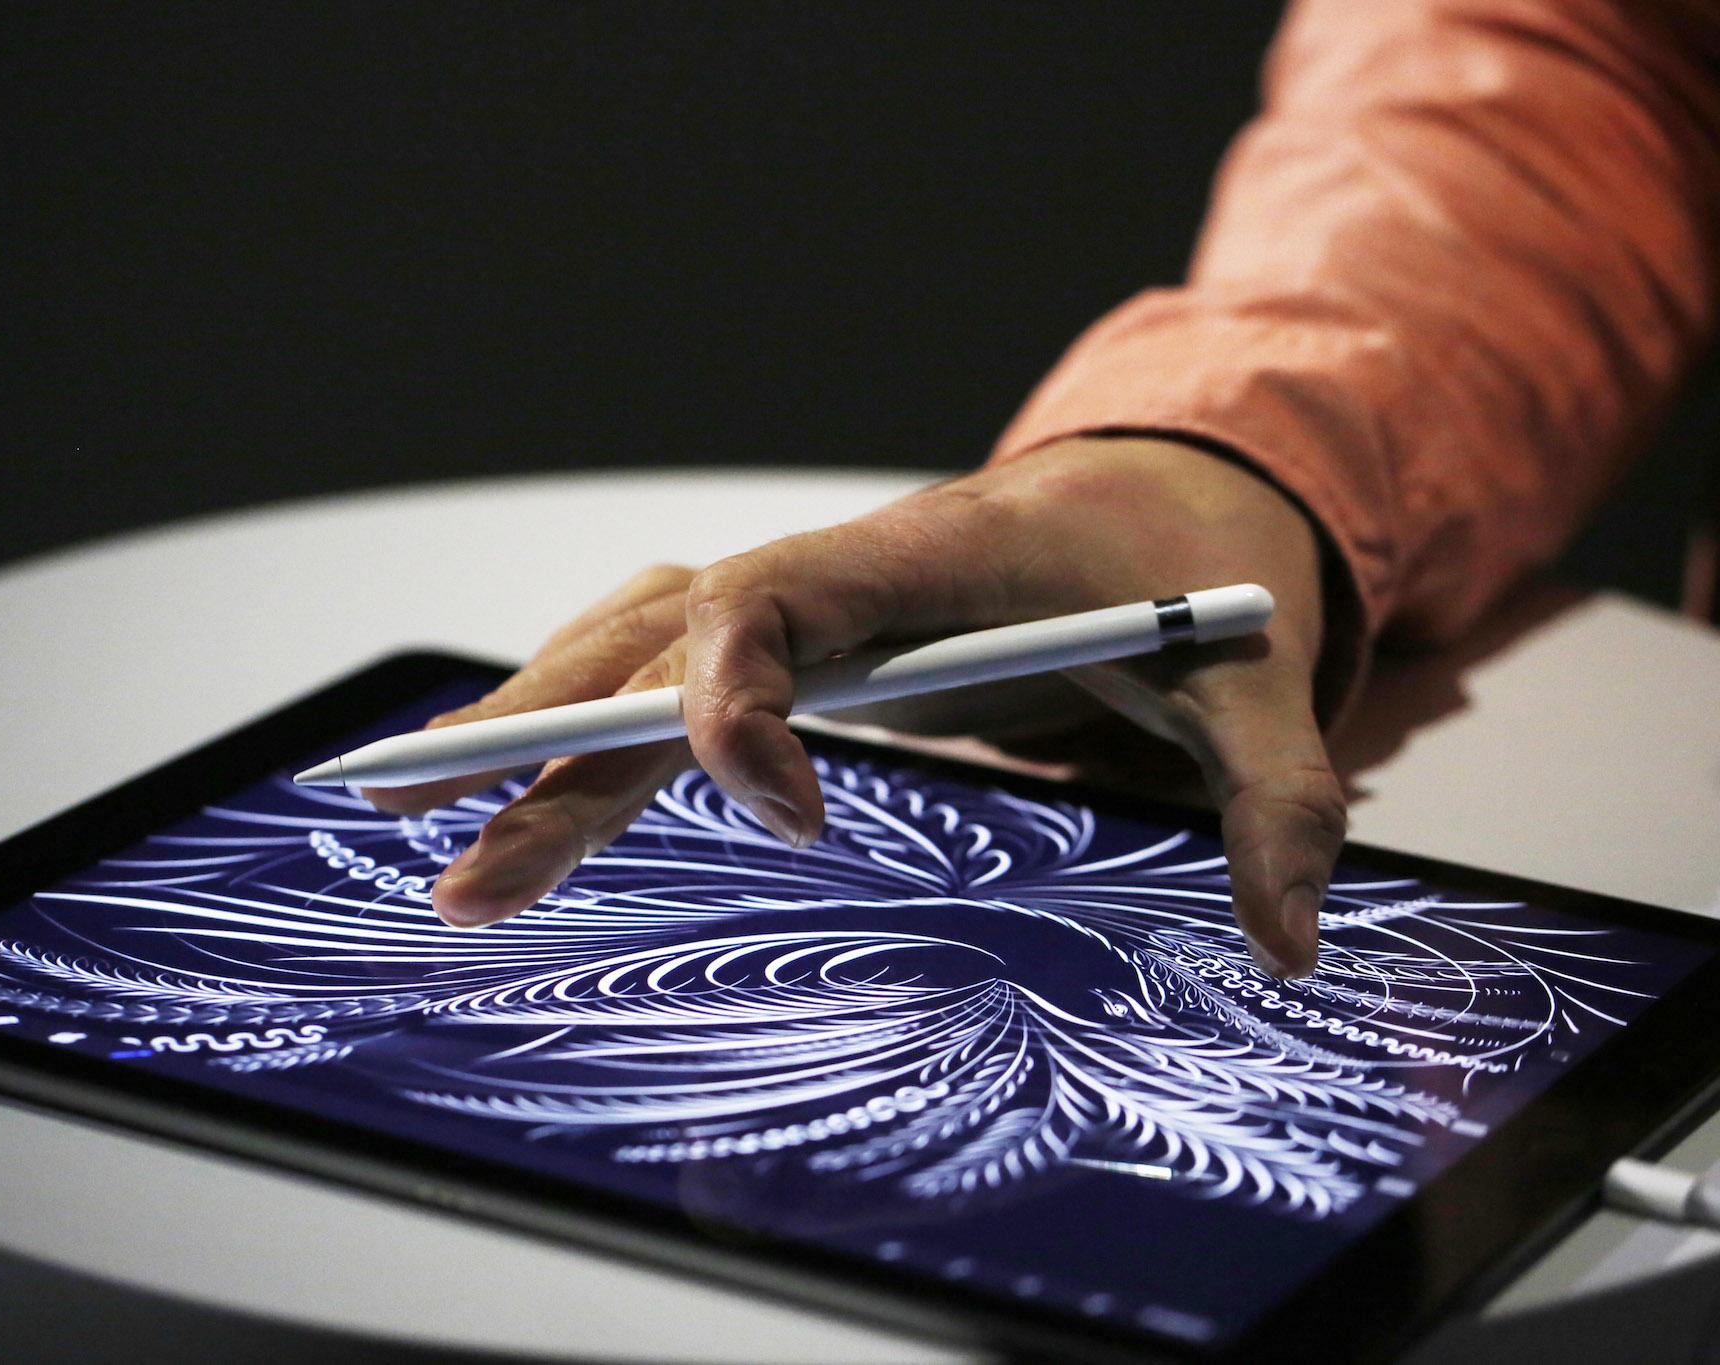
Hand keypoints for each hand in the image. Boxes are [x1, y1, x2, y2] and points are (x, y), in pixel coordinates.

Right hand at [367, 436, 1345, 977]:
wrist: (1161, 492)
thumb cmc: (1182, 574)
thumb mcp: (1253, 675)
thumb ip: (1279, 792)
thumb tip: (1290, 939)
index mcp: (922, 562)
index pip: (772, 601)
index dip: (742, 704)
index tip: (796, 813)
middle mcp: (829, 570)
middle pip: (657, 650)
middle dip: (558, 758)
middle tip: (466, 878)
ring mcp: (797, 599)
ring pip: (625, 646)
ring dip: (528, 726)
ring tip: (433, 826)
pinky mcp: (791, 634)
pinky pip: (651, 658)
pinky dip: (571, 706)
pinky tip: (511, 771)